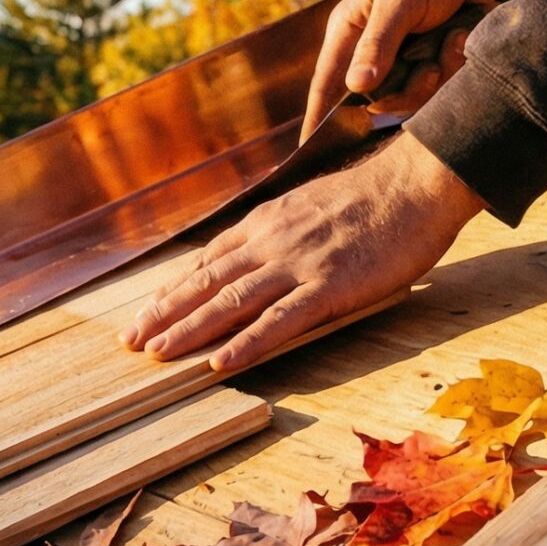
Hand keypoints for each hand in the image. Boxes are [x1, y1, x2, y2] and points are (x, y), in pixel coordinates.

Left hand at [121, 133, 486, 371]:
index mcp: (266, 223)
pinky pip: (279, 320)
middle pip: (207, 282)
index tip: (146, 313)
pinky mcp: (330, 287)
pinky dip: (247, 343)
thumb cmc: (370, 198)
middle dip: (165, 313)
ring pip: (231, 300)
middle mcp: (271, 241)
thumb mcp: (308, 205)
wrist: (414, 182)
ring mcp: (298, 264)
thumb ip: (277, 230)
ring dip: (190, 330)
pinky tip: (220, 362)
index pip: (207, 261)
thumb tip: (250, 252)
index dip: (173, 290)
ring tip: (158, 354)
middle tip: (132, 341)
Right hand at [302, 0, 511, 141]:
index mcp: (349, 33)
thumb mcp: (399, 1)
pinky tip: (460, 38)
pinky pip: (439, 87)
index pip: (326, 84)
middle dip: (408, 90)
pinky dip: (454, 65)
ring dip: (436, 75)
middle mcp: (372, 51)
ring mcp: (403, 59)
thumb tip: (356, 88)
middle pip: (377, 102)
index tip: (310, 151)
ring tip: (449, 41)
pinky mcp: (431, 62)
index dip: (319, 118)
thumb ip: (377, 45)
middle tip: (428, 65)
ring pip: (412, 98)